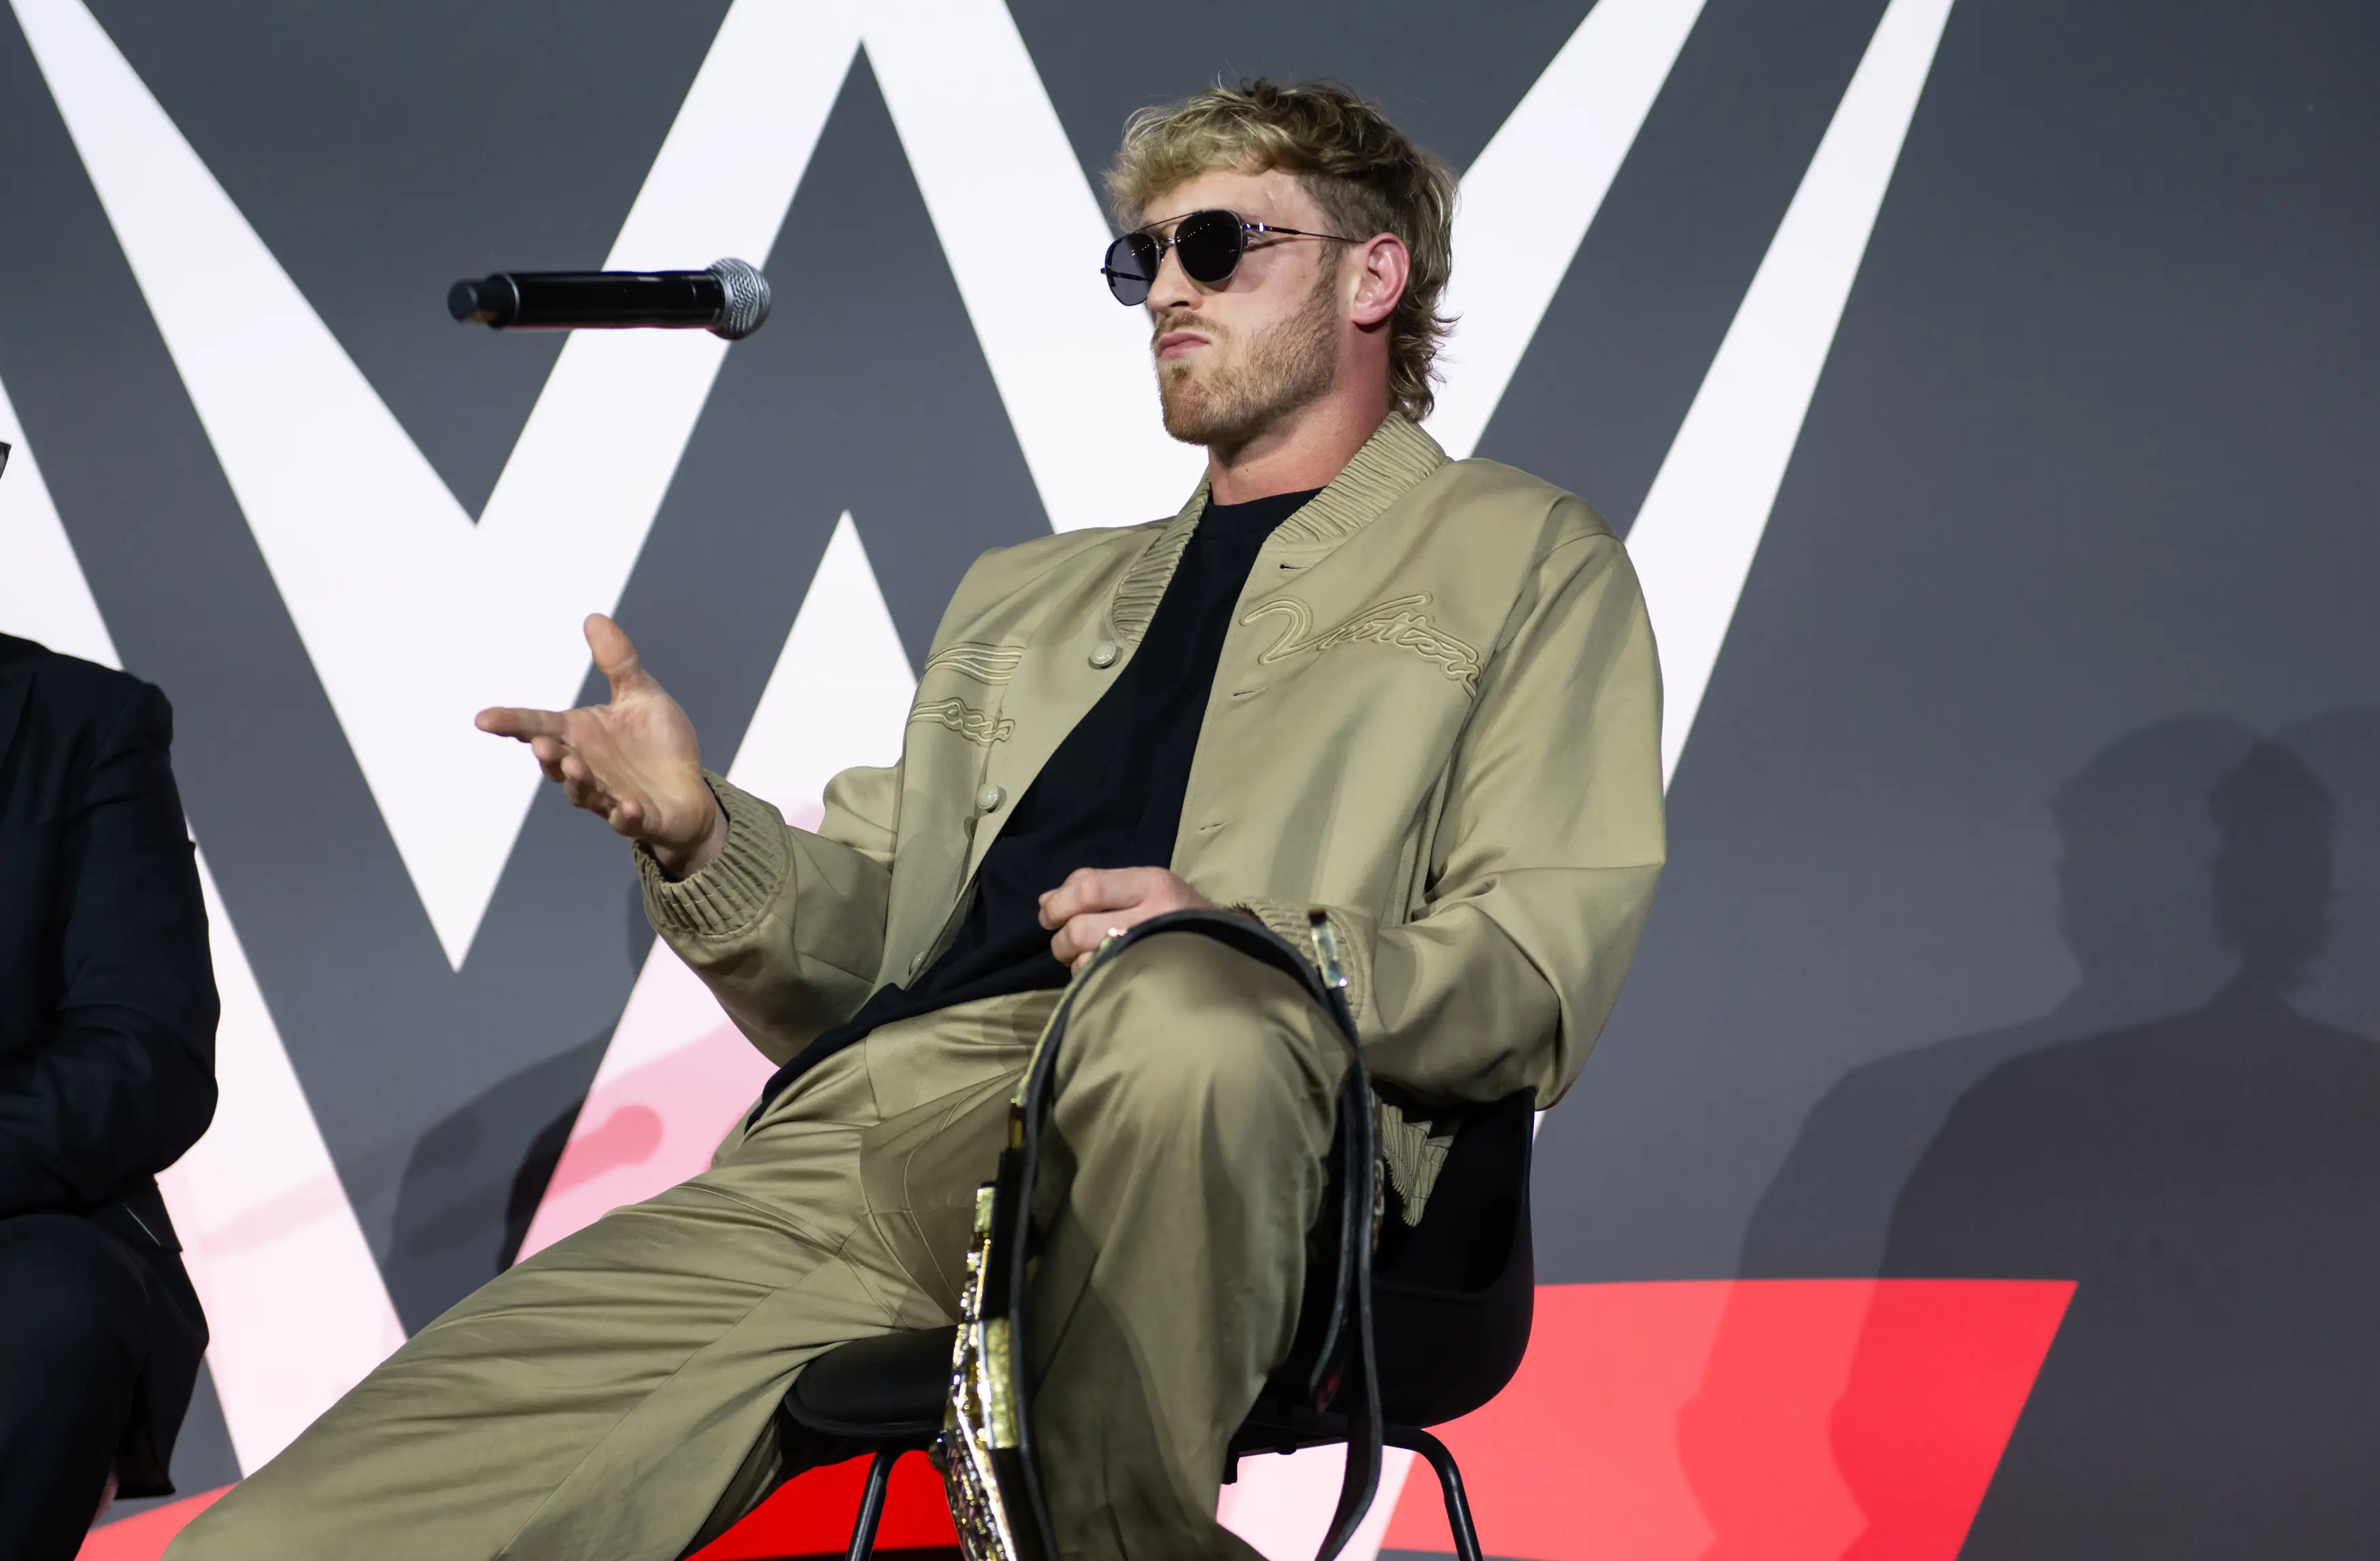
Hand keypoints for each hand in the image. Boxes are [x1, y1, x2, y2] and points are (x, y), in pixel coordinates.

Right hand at [476, 614, 725, 877]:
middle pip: (554, 763)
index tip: (483, 719)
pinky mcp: (637, 818)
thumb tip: (593, 618)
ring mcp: (608, 796)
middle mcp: (586, 767)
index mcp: (581, 735)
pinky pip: (625, 820)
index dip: (511, 722)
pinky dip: (623, 815)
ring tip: (575, 766)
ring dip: (577, 781)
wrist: (688, 789)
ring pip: (583, 792)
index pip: (539, 726)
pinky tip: (626, 806)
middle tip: (542, 744)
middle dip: (547, 755)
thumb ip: (618, 663)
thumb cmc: (658, 743)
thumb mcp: (641, 695)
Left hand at [1038, 867, 1217, 971]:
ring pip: (1086, 960)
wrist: (1229, 947)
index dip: (1058, 904)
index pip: (1087, 888)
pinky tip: (1103, 974)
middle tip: (1064, 944)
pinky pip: (1101, 981)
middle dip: (1061, 939)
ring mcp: (1154, 951)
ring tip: (1088, 960)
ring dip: (1075, 963)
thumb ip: (1094, 885)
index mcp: (1151, 883)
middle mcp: (1154, 914)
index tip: (1049, 916)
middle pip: (1080, 928)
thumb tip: (1045, 901)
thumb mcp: (1143, 885)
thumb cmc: (1176, 913)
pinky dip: (1090, 979)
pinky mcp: (1153, 981)